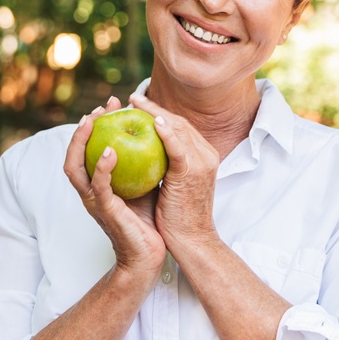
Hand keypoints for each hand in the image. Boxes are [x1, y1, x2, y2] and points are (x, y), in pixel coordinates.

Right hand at [64, 97, 165, 280]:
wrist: (149, 256)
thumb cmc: (148, 219)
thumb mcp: (143, 183)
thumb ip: (142, 161)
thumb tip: (156, 131)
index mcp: (96, 184)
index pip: (88, 149)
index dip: (95, 124)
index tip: (111, 103)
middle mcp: (90, 191)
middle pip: (74, 154)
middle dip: (82, 128)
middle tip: (100, 107)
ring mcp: (95, 202)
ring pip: (76, 168)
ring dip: (82, 142)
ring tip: (93, 121)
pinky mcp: (106, 212)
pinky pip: (99, 187)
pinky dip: (101, 167)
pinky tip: (110, 150)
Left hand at [128, 94, 222, 257]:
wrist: (191, 240)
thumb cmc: (178, 217)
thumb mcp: (174, 185)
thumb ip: (165, 166)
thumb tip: (144, 152)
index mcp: (204, 155)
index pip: (180, 127)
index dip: (159, 113)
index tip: (139, 106)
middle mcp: (207, 154)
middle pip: (179, 122)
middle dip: (155, 108)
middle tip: (132, 99)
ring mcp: (202, 162)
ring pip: (178, 129)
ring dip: (155, 113)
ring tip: (135, 103)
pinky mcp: (192, 172)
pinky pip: (178, 147)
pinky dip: (167, 133)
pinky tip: (152, 122)